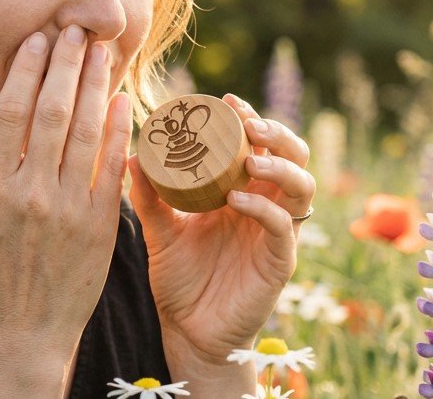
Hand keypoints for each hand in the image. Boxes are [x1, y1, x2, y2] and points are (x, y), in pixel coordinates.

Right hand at [0, 26, 131, 390]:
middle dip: (63, 65)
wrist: (26, 335)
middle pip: (50, 113)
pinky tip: (122, 98)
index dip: (24, 70)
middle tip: (73, 29)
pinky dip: (118, 130)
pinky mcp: (100, 224)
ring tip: (99, 50)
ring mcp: (68, 208)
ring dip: (92, 85)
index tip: (36, 39)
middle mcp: (30, 193)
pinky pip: (111, 166)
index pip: (10, 113)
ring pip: (83, 131)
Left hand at [128, 93, 314, 375]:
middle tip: (248, 122)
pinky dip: (265, 208)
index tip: (227, 101)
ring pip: (301, 187)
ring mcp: (275, 233)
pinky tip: (237, 199)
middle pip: (293, 155)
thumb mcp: (160, 229)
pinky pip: (282, 228)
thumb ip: (149, 196)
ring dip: (280, 164)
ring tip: (249, 158)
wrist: (186, 330)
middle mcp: (265, 204)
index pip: (260, 144)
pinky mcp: (278, 261)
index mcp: (242, 190)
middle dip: (277, 132)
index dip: (251, 118)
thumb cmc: (179, 276)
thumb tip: (130, 156)